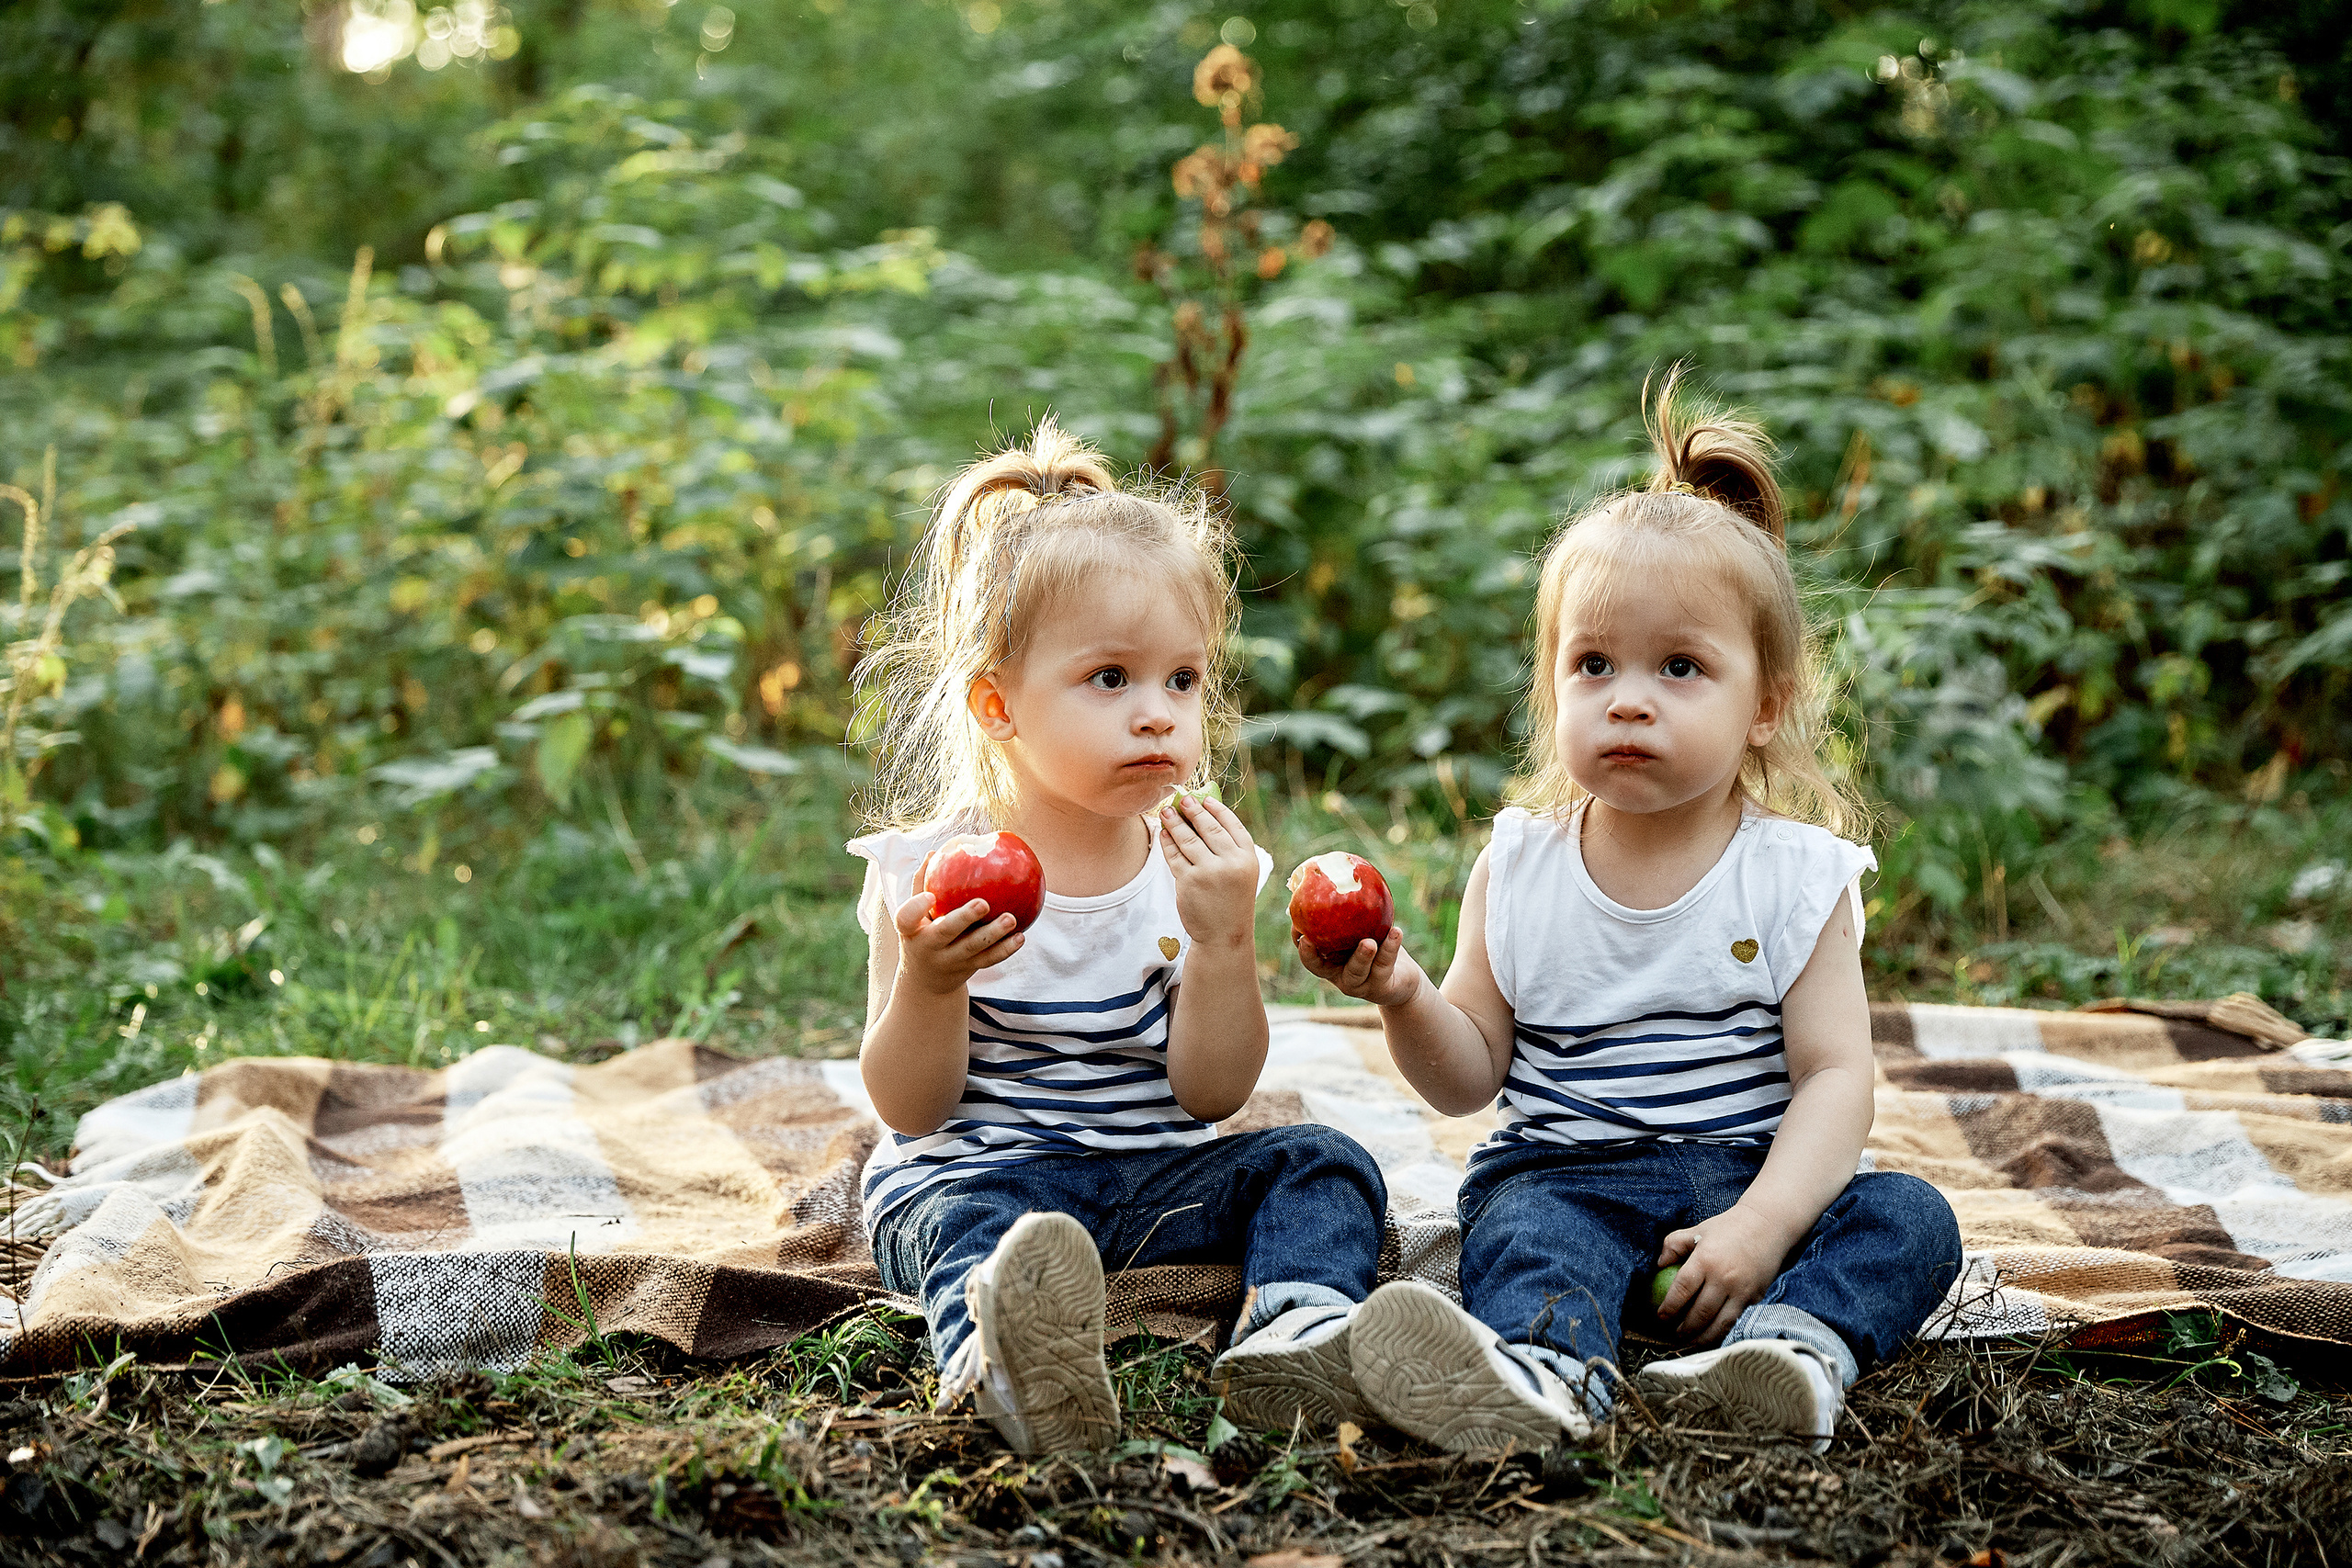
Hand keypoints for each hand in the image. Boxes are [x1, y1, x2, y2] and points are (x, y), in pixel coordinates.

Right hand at [892, 890, 1023, 996]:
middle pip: (945, 932)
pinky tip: (1021, 936)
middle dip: (964, 918)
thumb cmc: (922, 932)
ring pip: (973, 948)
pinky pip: (988, 960)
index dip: (916, 908)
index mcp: (911, 930)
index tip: (931, 895)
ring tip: (1011, 918)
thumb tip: (938, 851)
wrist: (926, 981)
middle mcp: (928, 947)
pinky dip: (1005, 950)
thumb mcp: (914, 914)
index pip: (906, 918)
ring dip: (993, 934)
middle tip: (983, 903)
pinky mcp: (968, 970)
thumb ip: (923, 883)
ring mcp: (949, 961)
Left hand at [1158, 795, 1261, 948]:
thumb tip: (1205, 815)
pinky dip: (1167, 842)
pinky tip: (1163, 833)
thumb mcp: (1240, 873)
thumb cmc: (1231, 901)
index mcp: (1247, 858)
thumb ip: (1229, 849)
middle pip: (1209, 827)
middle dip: (1194, 810)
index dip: (1217, 809)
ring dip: (1175, 822)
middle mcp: (1230, 862)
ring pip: (1188, 839)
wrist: (1224, 935)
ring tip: (1167, 811)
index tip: (1205, 799)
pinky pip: (1174, 855)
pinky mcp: (1188, 881)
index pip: (1232, 824)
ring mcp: (1209, 871)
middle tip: (1183, 798)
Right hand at [1294, 924, 1424, 1009]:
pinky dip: (1391, 947)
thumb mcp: (1362, 929)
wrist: (1402, 977)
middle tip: (1310, 940)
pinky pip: (1385, 964)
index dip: (1301, 947)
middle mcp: (1341, 976)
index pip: (1309, 957)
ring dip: (1362, 956)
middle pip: (1323, 969)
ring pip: (1357, 971)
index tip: (1298, 933)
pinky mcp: (1382, 987)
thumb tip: (1336, 871)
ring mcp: (1361, 984)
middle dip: (1313, 956)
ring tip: (1368, 942)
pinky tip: (1396, 932)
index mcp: (1330, 963)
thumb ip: (1348, 911)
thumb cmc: (1376, 944)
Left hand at [1653, 1204, 1795, 1345]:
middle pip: (1700, 1312)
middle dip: (1685, 1328)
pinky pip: (1735, 1319)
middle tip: (1674, 1335)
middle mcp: (1723, 1278)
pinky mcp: (1754, 1297)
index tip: (1661, 1316)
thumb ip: (1673, 1244)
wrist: (1768, 1226)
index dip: (1670, 1307)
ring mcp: (1741, 1290)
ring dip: (1703, 1337)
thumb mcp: (1697, 1230)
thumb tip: (1658, 1264)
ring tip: (1690, 1343)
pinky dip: (1721, 1331)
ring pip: (1719, 1323)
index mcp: (1705, 1259)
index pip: (1682, 1289)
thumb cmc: (1728, 1228)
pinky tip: (1711, 1335)